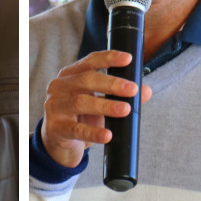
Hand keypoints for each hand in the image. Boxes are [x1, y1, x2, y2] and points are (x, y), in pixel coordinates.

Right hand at [40, 50, 151, 167]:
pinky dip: (93, 132)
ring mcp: (54, 107)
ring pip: (80, 102)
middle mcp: (59, 87)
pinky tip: (107, 135)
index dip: (109, 58)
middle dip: (111, 84)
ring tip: (125, 110)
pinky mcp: (55, 128)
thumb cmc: (80, 117)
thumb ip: (121, 96)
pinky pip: (75, 129)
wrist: (59, 142)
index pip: (89, 61)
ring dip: (105, 106)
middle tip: (132, 89)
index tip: (128, 59)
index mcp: (70, 75)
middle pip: (85, 80)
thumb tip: (146, 91)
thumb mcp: (100, 103)